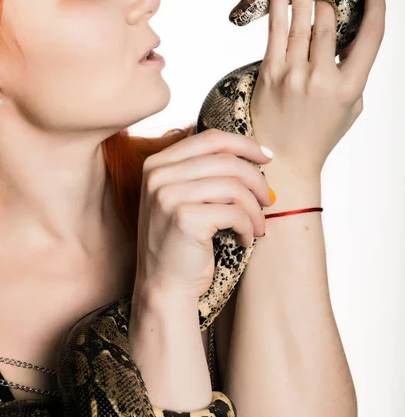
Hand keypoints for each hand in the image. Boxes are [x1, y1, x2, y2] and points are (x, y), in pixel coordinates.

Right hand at [133, 129, 273, 300]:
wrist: (163, 286)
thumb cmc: (180, 242)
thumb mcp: (183, 197)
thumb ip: (203, 171)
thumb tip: (253, 151)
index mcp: (157, 164)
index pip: (210, 139)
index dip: (244, 144)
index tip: (268, 157)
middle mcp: (158, 175)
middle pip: (226, 160)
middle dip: (256, 179)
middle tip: (268, 199)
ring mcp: (168, 196)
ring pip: (234, 186)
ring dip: (255, 208)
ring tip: (258, 225)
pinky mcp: (184, 218)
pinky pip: (234, 212)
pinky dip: (248, 226)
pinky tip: (245, 238)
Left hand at [250, 0, 385, 176]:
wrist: (283, 158)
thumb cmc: (319, 132)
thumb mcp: (351, 106)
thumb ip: (354, 72)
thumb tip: (350, 37)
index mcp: (349, 88)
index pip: (370, 40)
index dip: (376, 11)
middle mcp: (321, 79)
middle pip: (329, 25)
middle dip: (327, 3)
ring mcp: (293, 75)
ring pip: (300, 22)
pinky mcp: (269, 72)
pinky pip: (275, 30)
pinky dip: (278, 3)